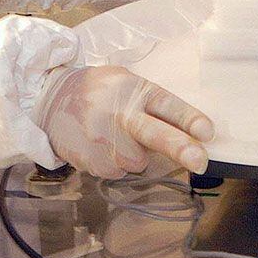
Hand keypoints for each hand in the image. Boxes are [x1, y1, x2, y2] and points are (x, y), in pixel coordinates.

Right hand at [34, 66, 214, 178]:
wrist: (51, 99)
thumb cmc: (101, 93)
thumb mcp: (128, 85)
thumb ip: (153, 106)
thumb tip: (190, 136)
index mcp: (136, 91)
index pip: (167, 105)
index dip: (189, 119)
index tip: (207, 133)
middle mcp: (121, 114)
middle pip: (155, 134)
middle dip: (180, 149)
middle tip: (200, 162)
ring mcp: (104, 139)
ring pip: (138, 162)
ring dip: (133, 155)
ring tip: (113, 135)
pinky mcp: (90, 160)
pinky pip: (117, 172)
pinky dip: (114, 163)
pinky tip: (99, 145)